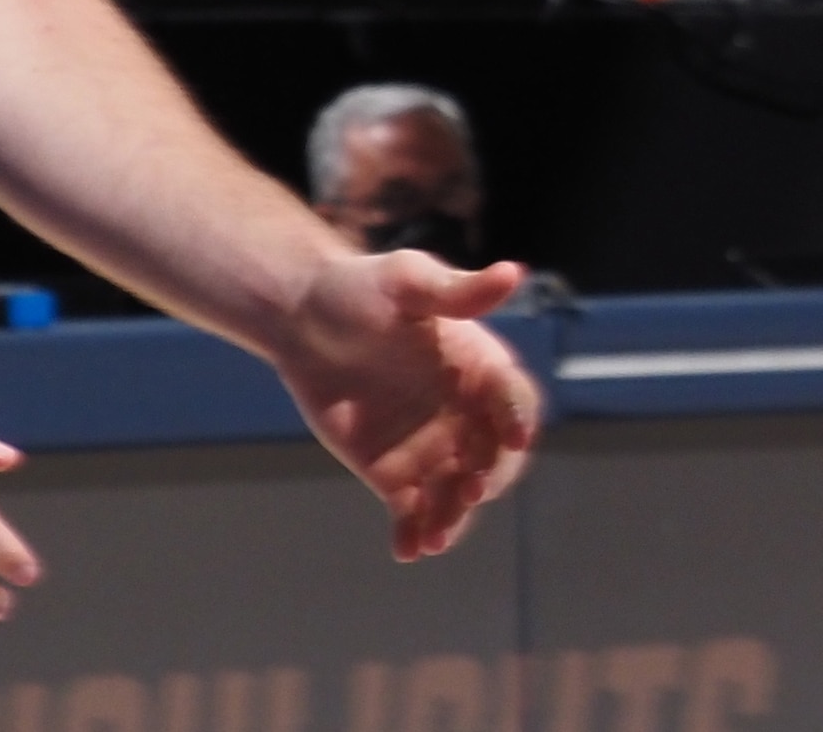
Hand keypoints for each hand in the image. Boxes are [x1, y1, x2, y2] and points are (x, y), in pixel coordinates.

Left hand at [270, 250, 539, 560]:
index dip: (518, 418)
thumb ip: (458, 290)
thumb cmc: (362, 289)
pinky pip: (411, 511)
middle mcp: (464, 413)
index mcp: (480, 367)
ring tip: (436, 537)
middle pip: (494, 456)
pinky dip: (414, 532)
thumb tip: (515, 273)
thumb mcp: (408, 281)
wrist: (304, 322)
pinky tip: (408, 549)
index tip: (515, 438)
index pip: (513, 399)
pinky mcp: (392, 473)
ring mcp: (431, 447)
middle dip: (491, 476)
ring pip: (456, 491)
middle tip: (471, 490)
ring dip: (454, 516)